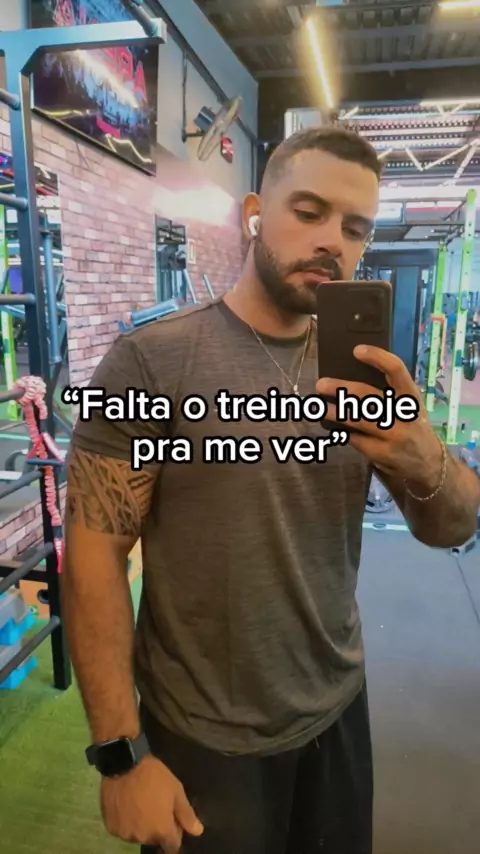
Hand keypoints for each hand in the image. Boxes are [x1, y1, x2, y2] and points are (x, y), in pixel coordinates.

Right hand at [101, 754, 203, 853]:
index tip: (172, 820)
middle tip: (155, 806)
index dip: (174, 833)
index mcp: (161, 830)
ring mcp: (125, 833)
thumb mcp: (176, 790)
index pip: (172, 846)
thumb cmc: (154, 776)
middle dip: (157, 828)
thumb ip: (186, 814)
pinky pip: (123, 829)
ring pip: (138, 835)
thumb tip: (198, 831)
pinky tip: (127, 805)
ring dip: (141, 825)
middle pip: (154, 839)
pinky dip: (126, 822)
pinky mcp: (111, 827)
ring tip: (139, 804)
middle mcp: (143, 837)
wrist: (124, 764)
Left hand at [316, 345, 442, 489]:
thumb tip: (350, 377)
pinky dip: (343, 432)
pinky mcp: (382, 454)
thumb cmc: (412, 427)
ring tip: (318, 407)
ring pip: (358, 419)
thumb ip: (389, 394)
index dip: (377, 357)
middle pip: (368, 396)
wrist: (428, 464)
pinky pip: (356, 439)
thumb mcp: (410, 407)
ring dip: (335, 412)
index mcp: (411, 397)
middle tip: (321, 384)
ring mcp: (394, 436)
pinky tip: (332, 428)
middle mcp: (404, 415)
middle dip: (342, 388)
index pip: (396, 370)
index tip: (356, 350)